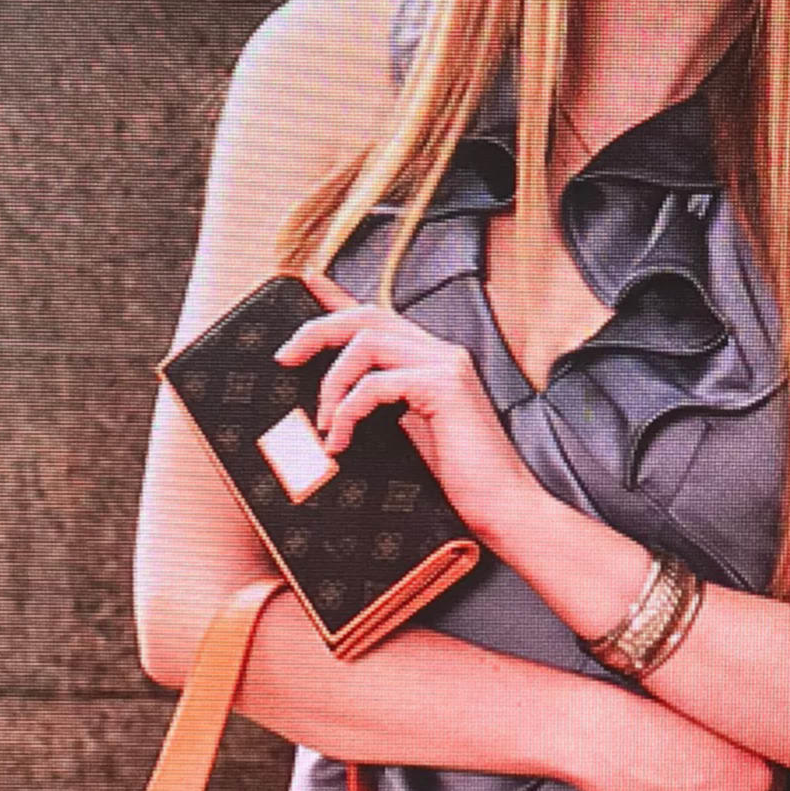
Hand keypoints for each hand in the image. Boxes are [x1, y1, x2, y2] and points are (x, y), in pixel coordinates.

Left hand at [278, 289, 539, 553]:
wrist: (504, 507)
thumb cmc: (460, 480)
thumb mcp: (409, 434)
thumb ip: (383, 404)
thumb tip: (337, 398)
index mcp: (433, 360)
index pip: (379, 315)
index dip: (339, 298)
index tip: (306, 283)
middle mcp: (441, 352)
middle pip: (367, 316)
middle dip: (318, 330)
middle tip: (286, 358)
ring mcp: (446, 365)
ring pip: (367, 343)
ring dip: (333, 381)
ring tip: (326, 423)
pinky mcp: (444, 386)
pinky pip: (377, 383)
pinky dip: (348, 410)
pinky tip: (341, 440)